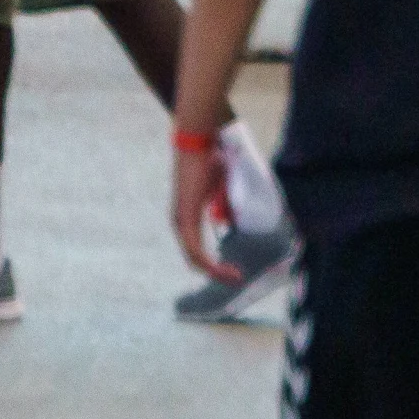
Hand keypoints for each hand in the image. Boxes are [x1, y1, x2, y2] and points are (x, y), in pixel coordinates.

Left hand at [171, 133, 238, 280]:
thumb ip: (227, 206)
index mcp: (189, 216)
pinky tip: (222, 269)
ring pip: (194, 258)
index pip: (197, 249)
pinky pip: (195, 250)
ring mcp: (181, 221)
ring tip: (234, 277)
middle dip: (216, 272)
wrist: (201, 140)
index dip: (214, 263)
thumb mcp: (223, 188)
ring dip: (215, 271)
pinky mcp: (185, 219)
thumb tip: (236, 222)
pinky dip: (209, 263)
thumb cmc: (213, 158)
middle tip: (236, 278)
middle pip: (195, 258)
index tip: (235, 270)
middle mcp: (181, 222)